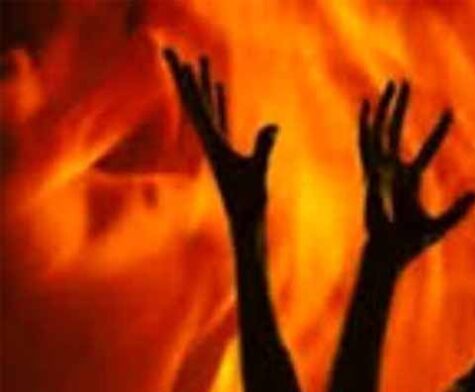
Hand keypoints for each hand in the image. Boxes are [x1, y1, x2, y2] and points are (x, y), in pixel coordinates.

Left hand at [163, 48, 277, 233]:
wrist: (245, 227)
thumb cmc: (251, 204)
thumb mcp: (258, 174)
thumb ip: (262, 149)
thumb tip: (271, 126)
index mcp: (212, 146)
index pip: (196, 108)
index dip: (186, 83)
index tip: (176, 60)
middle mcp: (210, 143)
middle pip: (195, 103)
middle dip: (186, 78)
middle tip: (172, 51)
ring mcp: (218, 146)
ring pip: (207, 108)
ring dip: (202, 84)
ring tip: (199, 60)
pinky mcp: (228, 150)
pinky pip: (220, 117)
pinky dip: (217, 100)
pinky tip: (218, 88)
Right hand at [358, 81, 474, 265]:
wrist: (390, 254)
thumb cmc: (411, 243)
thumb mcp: (441, 224)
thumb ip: (459, 209)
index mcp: (410, 180)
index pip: (427, 148)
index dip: (438, 131)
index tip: (451, 111)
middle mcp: (393, 170)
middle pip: (397, 131)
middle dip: (401, 107)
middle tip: (405, 82)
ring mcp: (380, 170)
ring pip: (383, 131)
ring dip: (386, 108)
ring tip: (391, 85)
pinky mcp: (371, 174)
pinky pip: (367, 145)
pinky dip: (366, 125)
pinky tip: (367, 106)